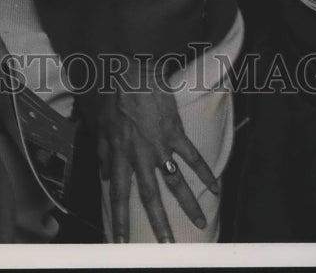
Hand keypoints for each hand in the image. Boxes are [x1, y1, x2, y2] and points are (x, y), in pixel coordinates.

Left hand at [98, 62, 219, 242]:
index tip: (121, 242)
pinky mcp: (176, 132)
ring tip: (200, 223)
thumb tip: (104, 174)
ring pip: (175, 181)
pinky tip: (215, 187)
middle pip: (150, 196)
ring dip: (188, 204)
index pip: (119, 194)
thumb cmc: (112, 95)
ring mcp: (160, 145)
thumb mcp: (100, 125)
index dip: (119, 219)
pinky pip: (192, 156)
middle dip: (159, 223)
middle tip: (167, 245)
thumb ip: (102, 152)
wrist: (131, 70)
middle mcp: (140, 155)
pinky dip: (205, 172)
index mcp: (120, 155)